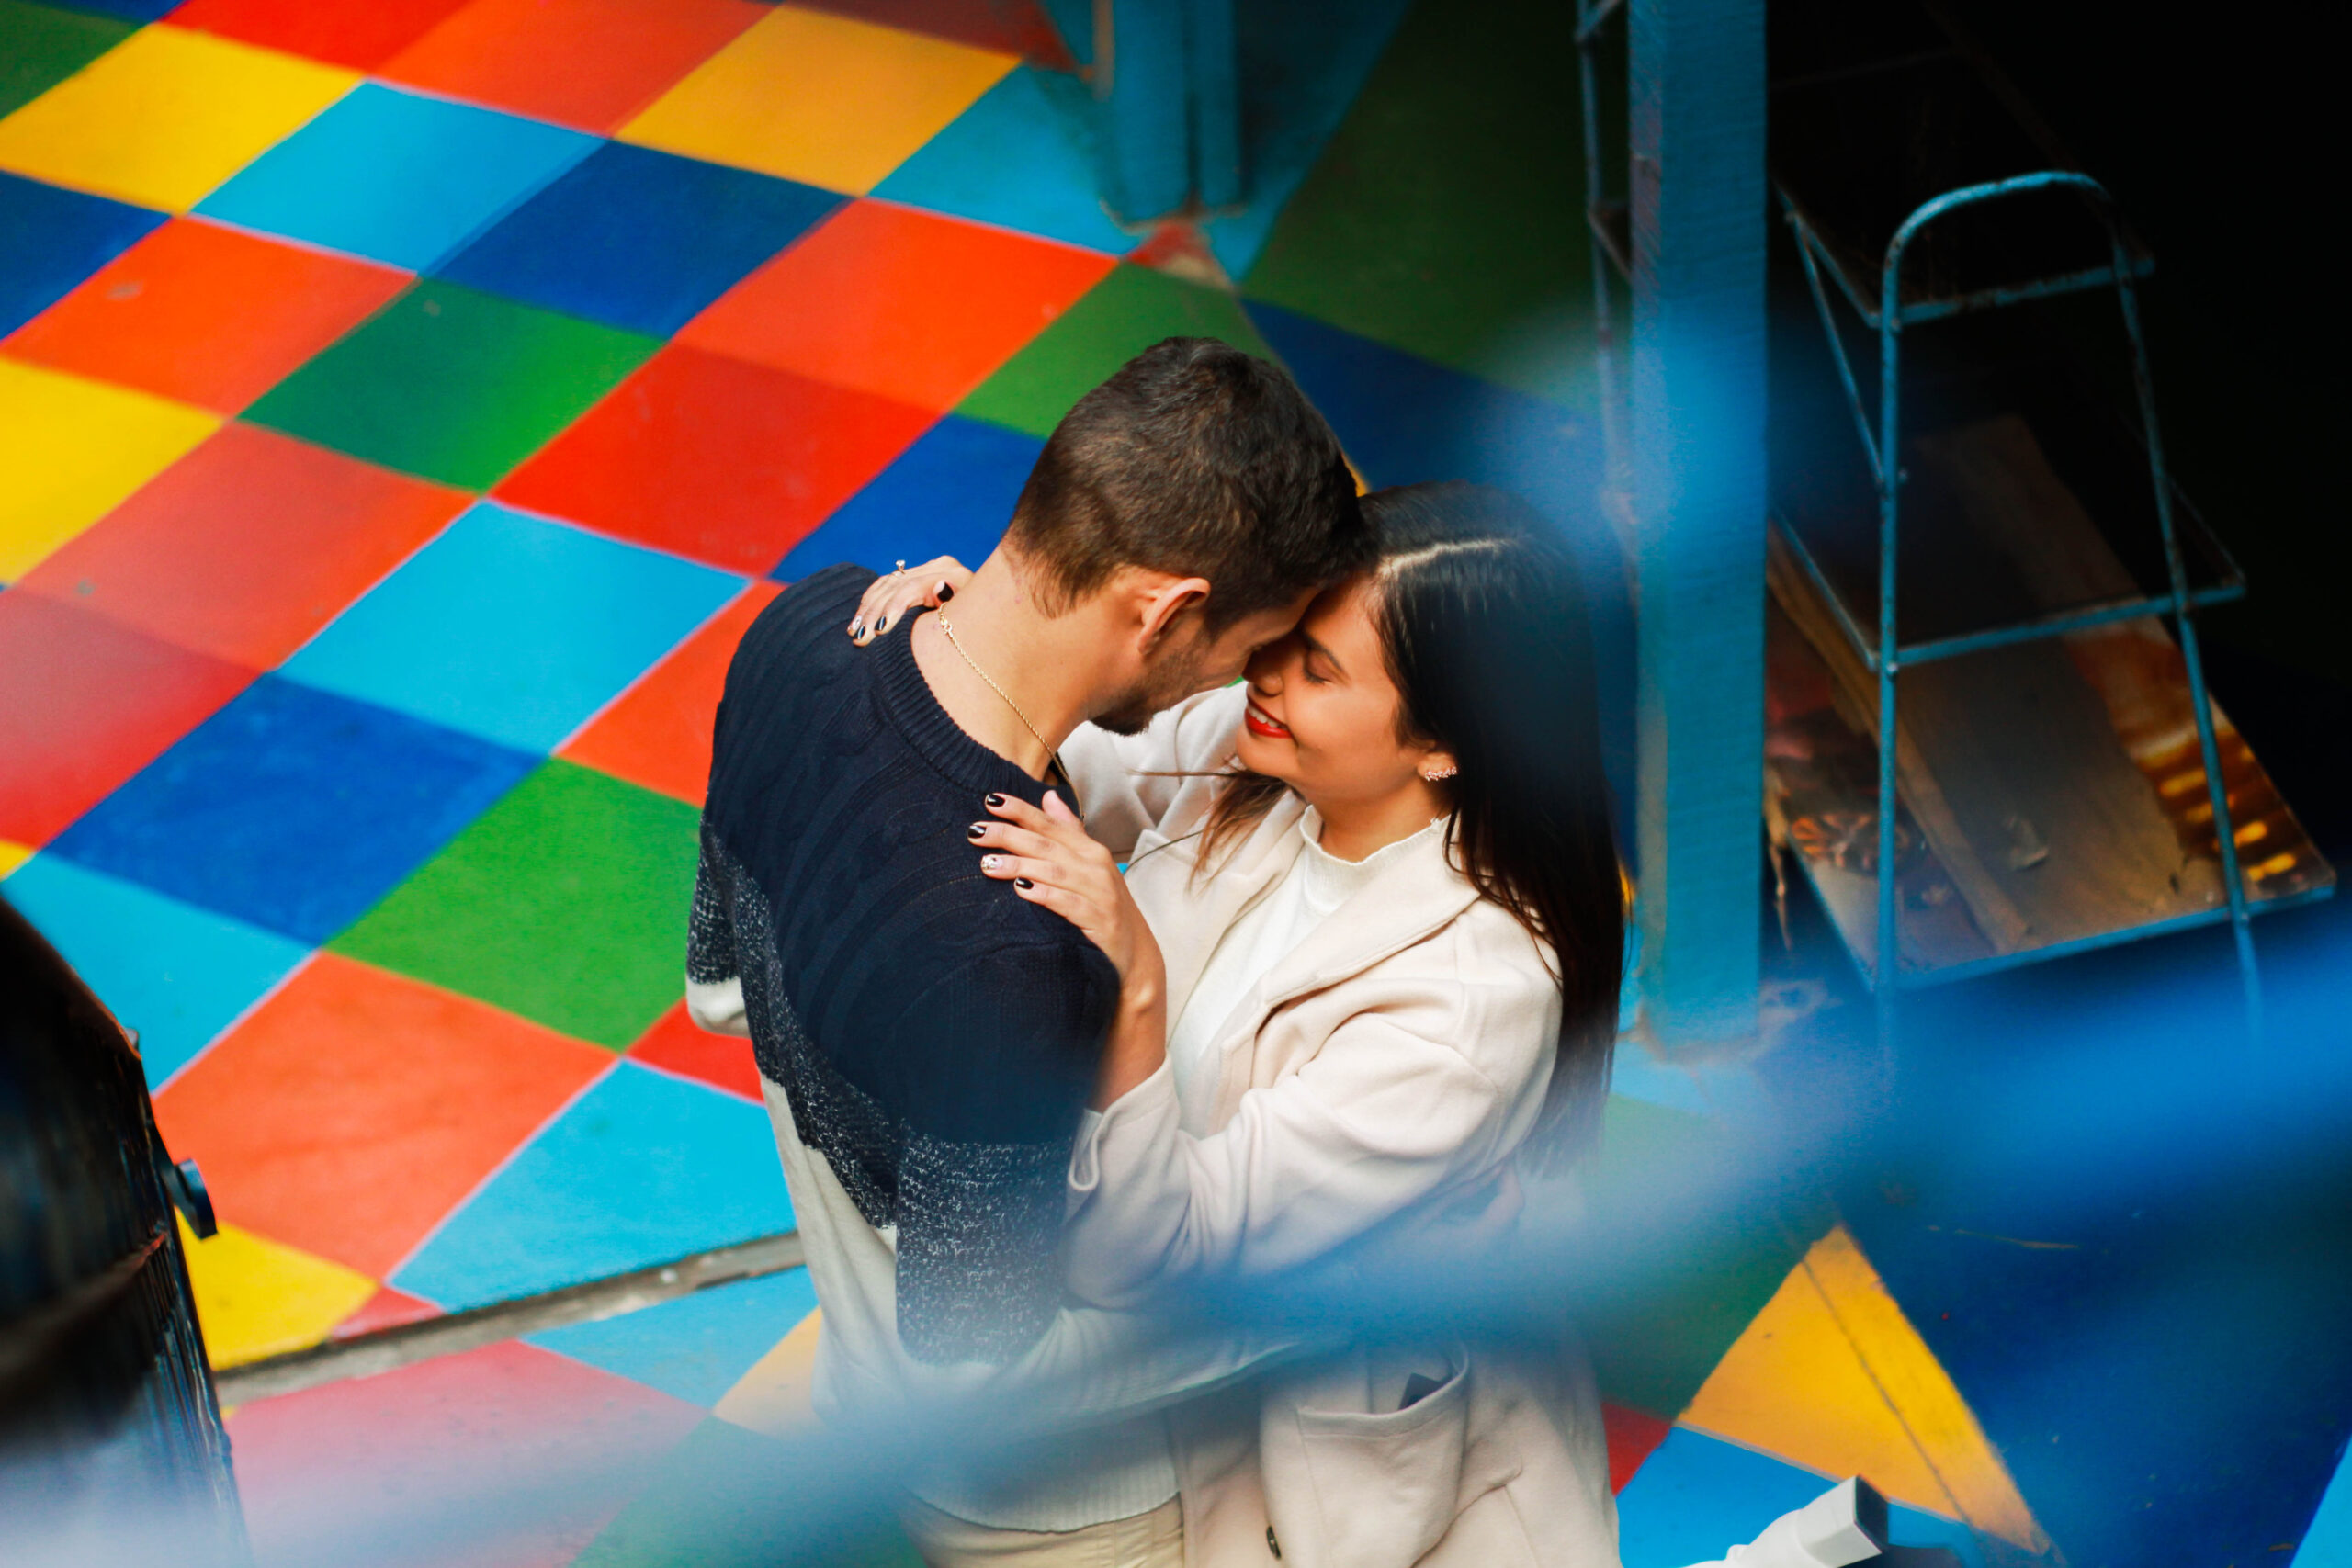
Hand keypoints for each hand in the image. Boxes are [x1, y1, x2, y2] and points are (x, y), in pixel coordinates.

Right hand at [848, 556, 970, 643]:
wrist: (992, 621)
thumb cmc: (979, 632)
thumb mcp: (967, 622)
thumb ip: (951, 606)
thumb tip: (939, 586)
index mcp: (954, 575)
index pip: (911, 588)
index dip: (892, 609)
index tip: (878, 633)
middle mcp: (940, 567)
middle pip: (895, 586)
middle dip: (874, 614)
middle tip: (860, 639)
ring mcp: (928, 568)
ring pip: (887, 584)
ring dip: (867, 609)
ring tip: (855, 633)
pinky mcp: (918, 574)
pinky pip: (886, 583)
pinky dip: (871, 601)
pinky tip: (859, 619)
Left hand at [973, 792, 1165, 1003]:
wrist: (1134, 953)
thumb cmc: (1104, 906)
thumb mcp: (1089, 866)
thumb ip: (1069, 831)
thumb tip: (1049, 797)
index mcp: (1090, 850)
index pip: (1050, 824)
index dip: (1021, 811)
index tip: (991, 801)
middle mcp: (1095, 867)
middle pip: (1046, 845)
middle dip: (1009, 836)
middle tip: (976, 832)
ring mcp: (1099, 893)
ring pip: (1053, 871)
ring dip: (1019, 865)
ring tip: (987, 863)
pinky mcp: (1099, 920)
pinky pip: (1067, 903)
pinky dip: (1044, 895)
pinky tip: (1021, 890)